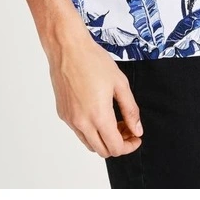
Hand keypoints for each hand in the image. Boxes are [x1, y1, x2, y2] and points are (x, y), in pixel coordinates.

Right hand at [47, 32, 143, 156]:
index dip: (129, 146)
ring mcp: (70, 120)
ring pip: (89, 144)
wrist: (68, 49)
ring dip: (104, 139)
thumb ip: (130, 110)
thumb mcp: (120, 83)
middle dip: (118, 144)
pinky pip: (79, 132)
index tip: (136, 137)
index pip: (115, 147)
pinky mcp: (63, 114)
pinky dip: (91, 131)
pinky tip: (99, 113)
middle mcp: (82, 122)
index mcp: (98, 115)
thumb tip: (137, 130)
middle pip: (102, 150)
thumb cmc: (93, 61)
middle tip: (128, 128)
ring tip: (115, 121)